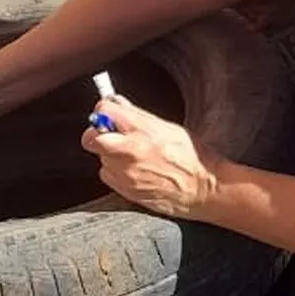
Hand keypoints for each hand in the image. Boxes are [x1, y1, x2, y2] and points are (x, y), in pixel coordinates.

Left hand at [80, 96, 223, 218]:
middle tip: (109, 134)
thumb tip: (117, 104)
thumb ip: (139, 116)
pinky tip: (134, 170)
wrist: (203, 190)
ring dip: (110, 154)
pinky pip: (108, 175)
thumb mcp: (168, 127)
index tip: (107, 113)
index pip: (104, 112)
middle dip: (96, 134)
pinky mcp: (126, 191)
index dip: (103, 111)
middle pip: (91, 138)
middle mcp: (130, 152)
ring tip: (133, 155)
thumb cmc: (192, 157)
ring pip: (101, 158)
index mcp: (142, 130)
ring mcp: (126, 173)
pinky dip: (115, 171)